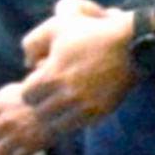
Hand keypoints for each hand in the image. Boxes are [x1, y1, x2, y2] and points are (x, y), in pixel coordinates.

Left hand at [18, 3, 138, 133]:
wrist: (127, 47)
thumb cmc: (88, 34)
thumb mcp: (55, 28)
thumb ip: (32, 43)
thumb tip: (28, 64)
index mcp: (52, 76)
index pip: (27, 95)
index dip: (32, 86)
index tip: (42, 78)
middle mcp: (67, 95)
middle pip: (40, 112)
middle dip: (42, 102)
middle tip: (52, 91)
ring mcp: (84, 107)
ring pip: (57, 125)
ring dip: (56, 114)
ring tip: (63, 100)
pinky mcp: (99, 113)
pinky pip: (76, 126)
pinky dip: (73, 119)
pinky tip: (77, 103)